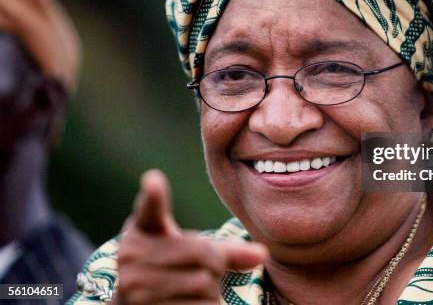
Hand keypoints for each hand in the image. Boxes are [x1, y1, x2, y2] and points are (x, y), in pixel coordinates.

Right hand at [112, 170, 267, 304]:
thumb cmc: (169, 271)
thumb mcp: (189, 252)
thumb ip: (223, 250)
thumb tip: (262, 254)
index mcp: (141, 230)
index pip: (149, 210)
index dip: (153, 195)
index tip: (154, 180)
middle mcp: (130, 255)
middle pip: (202, 253)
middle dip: (215, 265)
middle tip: (203, 272)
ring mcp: (133, 286)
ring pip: (203, 283)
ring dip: (210, 292)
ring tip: (191, 292)